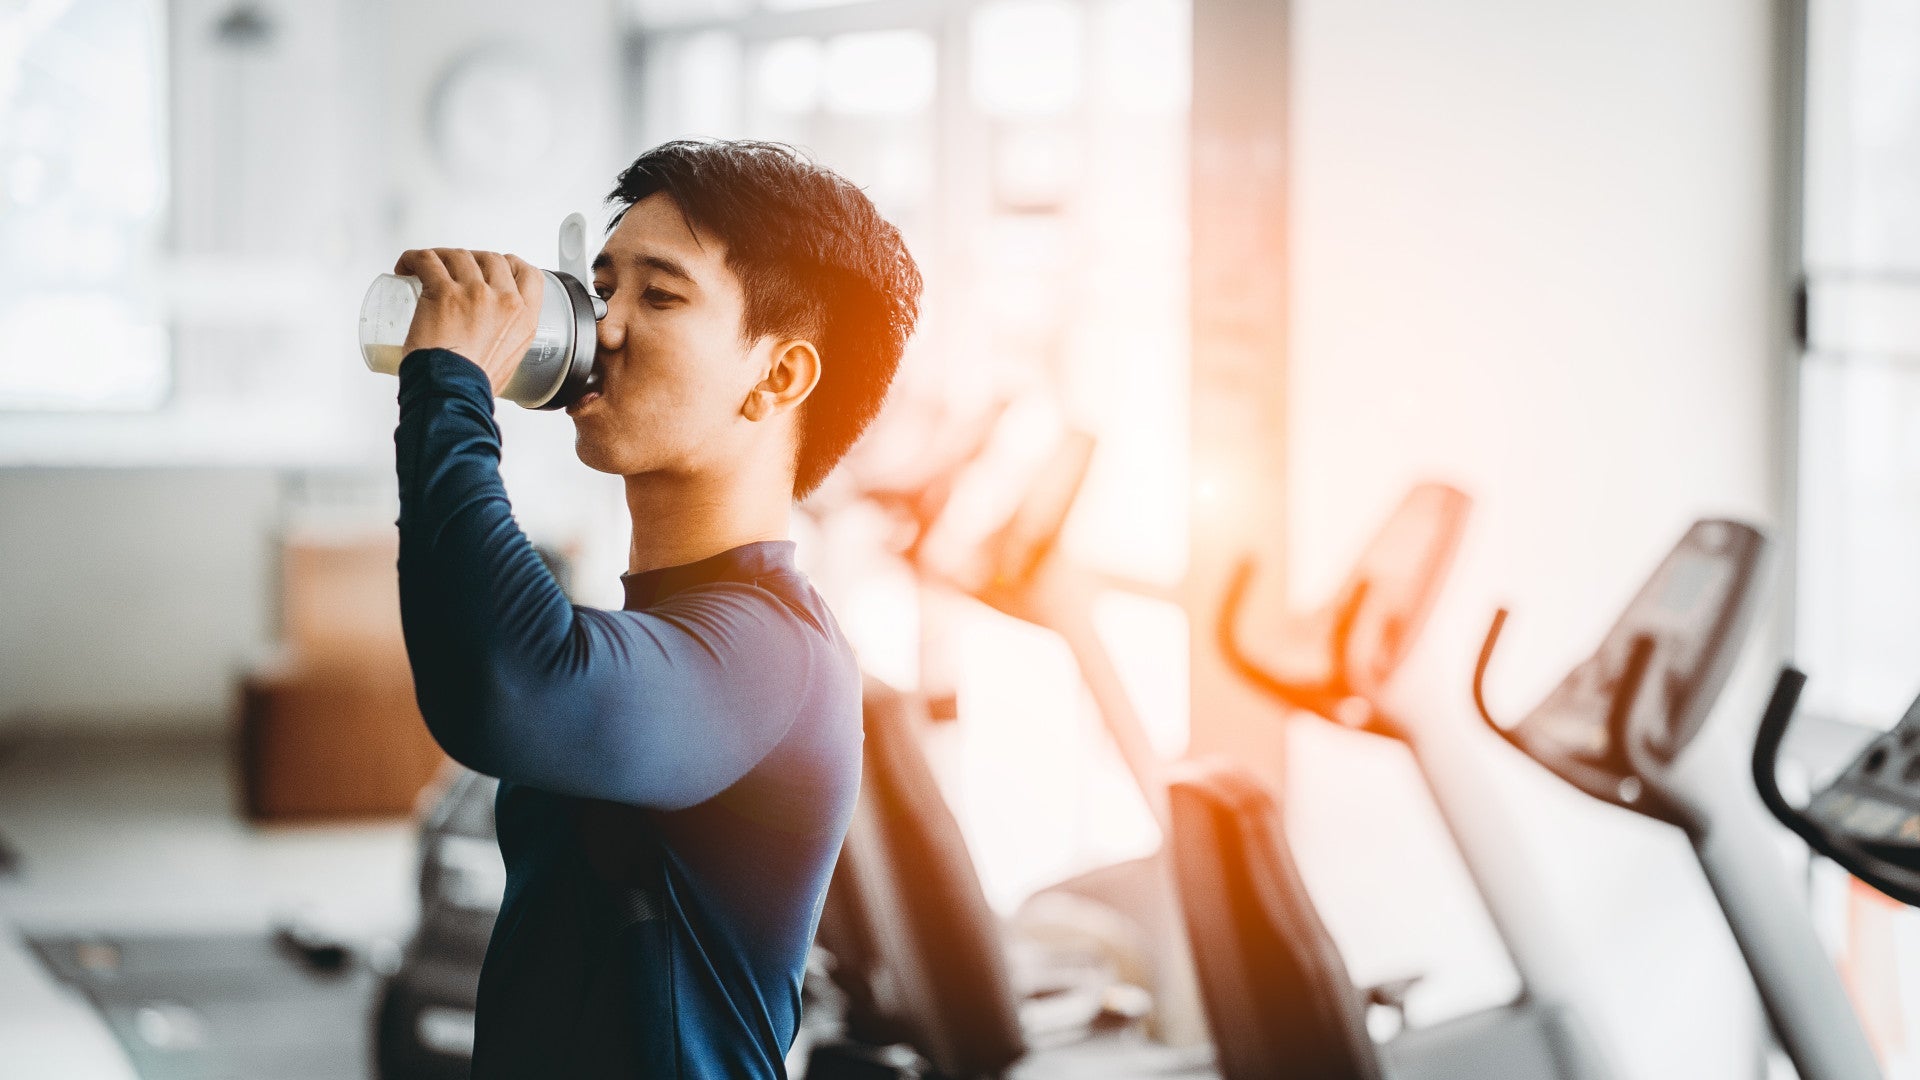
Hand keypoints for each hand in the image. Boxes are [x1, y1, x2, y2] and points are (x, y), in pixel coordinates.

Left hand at [395, 248, 542, 395]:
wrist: (453, 392)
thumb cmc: (474, 384)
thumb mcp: (509, 360)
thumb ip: (506, 339)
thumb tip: (489, 337)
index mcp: (524, 317)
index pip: (528, 274)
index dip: (509, 264)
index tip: (493, 266)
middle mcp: (504, 300)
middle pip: (491, 258)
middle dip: (470, 259)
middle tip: (452, 270)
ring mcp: (474, 293)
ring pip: (458, 255)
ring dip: (440, 257)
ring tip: (424, 268)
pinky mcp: (444, 292)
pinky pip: (427, 259)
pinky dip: (414, 259)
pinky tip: (407, 266)